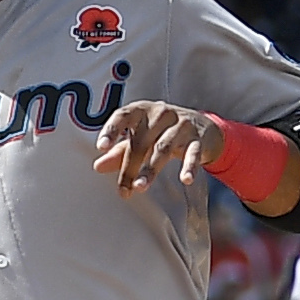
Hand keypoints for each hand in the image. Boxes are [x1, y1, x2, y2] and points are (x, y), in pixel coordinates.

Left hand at [92, 101, 221, 193]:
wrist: (202, 126)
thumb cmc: (163, 132)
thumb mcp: (141, 137)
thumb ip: (119, 152)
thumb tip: (97, 167)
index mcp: (142, 110)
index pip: (123, 116)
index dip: (111, 130)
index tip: (101, 147)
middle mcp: (161, 113)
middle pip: (142, 141)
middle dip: (130, 167)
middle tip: (123, 189)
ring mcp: (181, 125)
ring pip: (163, 148)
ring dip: (150, 169)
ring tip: (140, 187)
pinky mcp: (198, 139)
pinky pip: (193, 154)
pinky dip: (189, 167)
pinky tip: (185, 180)